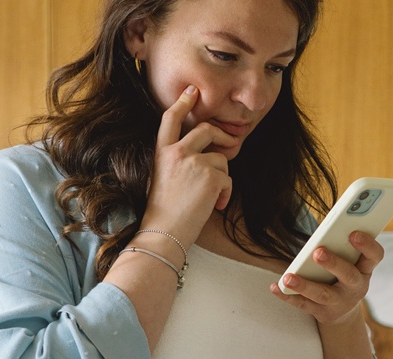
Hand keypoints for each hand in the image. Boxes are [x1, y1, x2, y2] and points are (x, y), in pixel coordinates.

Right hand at [144, 85, 238, 238]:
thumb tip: (210, 153)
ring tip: (210, 198)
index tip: (192, 91)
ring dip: (222, 178)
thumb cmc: (163, 212)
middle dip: (222, 135)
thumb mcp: (164, 178)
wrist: (164, 233)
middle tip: (231, 144)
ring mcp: (193, 162)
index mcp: (161, 152)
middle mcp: (176, 152)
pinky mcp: (210, 176)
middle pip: (206, 129)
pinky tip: (214, 206)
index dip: (182, 102)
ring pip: (221, 159)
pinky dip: (225, 194)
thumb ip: (179, 161)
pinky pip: (228, 179)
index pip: (170, 118)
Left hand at [270, 231, 384, 325]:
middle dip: (333, 264)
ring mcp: (339, 302)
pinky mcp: (322, 313)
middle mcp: (355, 287)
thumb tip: (325, 230)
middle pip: (348, 275)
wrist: (342, 311)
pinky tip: (276, 287)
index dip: (367, 245)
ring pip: (322, 294)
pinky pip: (303, 304)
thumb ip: (342, 247)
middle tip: (318, 252)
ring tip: (288, 278)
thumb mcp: (351, 262)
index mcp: (365, 270)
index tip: (353, 233)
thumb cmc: (344, 275)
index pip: (374, 256)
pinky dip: (287, 296)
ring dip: (304, 285)